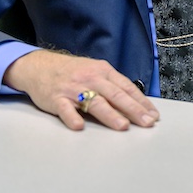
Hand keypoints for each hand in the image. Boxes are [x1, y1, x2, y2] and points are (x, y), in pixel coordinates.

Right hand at [3, 49, 159, 130]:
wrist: (39, 66)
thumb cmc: (72, 72)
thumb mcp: (94, 71)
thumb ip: (112, 85)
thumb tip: (135, 103)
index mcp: (102, 71)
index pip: (126, 87)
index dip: (141, 101)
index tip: (153, 115)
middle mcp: (90, 78)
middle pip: (115, 94)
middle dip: (132, 110)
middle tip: (146, 123)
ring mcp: (73, 89)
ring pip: (94, 102)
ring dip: (110, 114)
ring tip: (122, 126)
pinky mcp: (56, 99)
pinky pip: (65, 109)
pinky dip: (72, 117)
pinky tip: (79, 126)